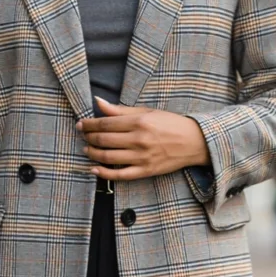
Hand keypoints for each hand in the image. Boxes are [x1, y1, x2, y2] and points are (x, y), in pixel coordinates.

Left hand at [77, 97, 210, 180]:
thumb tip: (98, 101)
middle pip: (104, 140)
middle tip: (82, 135)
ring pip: (108, 157)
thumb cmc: (170, 123)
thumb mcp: (147, 112)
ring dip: (92, 153)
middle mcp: (139, 140)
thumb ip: (121, 109)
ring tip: (86, 149)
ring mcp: (141, 157)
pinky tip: (94, 169)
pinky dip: (104, 173)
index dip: (89, 124)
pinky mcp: (145, 171)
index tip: (81, 124)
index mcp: (139, 122)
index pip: (105, 123)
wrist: (194, 142)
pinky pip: (120, 174)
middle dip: (88, 137)